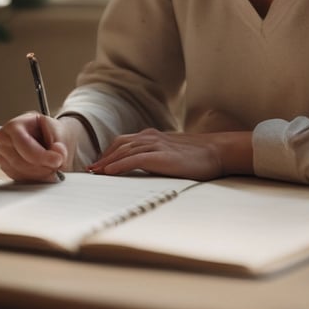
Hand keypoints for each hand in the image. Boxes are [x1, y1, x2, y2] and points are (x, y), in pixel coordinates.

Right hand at [0, 112, 80, 182]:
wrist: (46, 137)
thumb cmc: (48, 131)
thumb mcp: (57, 131)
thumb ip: (59, 145)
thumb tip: (58, 155)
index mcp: (13, 125)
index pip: (23, 144)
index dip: (41, 155)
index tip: (57, 160)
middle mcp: (3, 140)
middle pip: (20, 161)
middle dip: (42, 167)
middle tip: (58, 166)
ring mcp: (1, 155)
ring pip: (19, 173)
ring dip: (40, 174)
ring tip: (53, 168)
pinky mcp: (5, 168)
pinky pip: (19, 179)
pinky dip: (34, 178)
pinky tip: (45, 172)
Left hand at [88, 128, 253, 179]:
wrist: (217, 151)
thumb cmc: (198, 155)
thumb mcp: (172, 152)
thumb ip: (158, 154)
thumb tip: (146, 166)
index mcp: (153, 135)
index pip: (124, 142)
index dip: (109, 152)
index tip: (98, 165)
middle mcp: (151, 137)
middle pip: (119, 144)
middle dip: (103, 157)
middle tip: (91, 170)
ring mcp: (155, 145)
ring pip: (123, 151)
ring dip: (106, 162)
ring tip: (94, 173)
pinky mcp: (160, 156)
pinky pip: (133, 160)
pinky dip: (118, 165)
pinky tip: (109, 172)